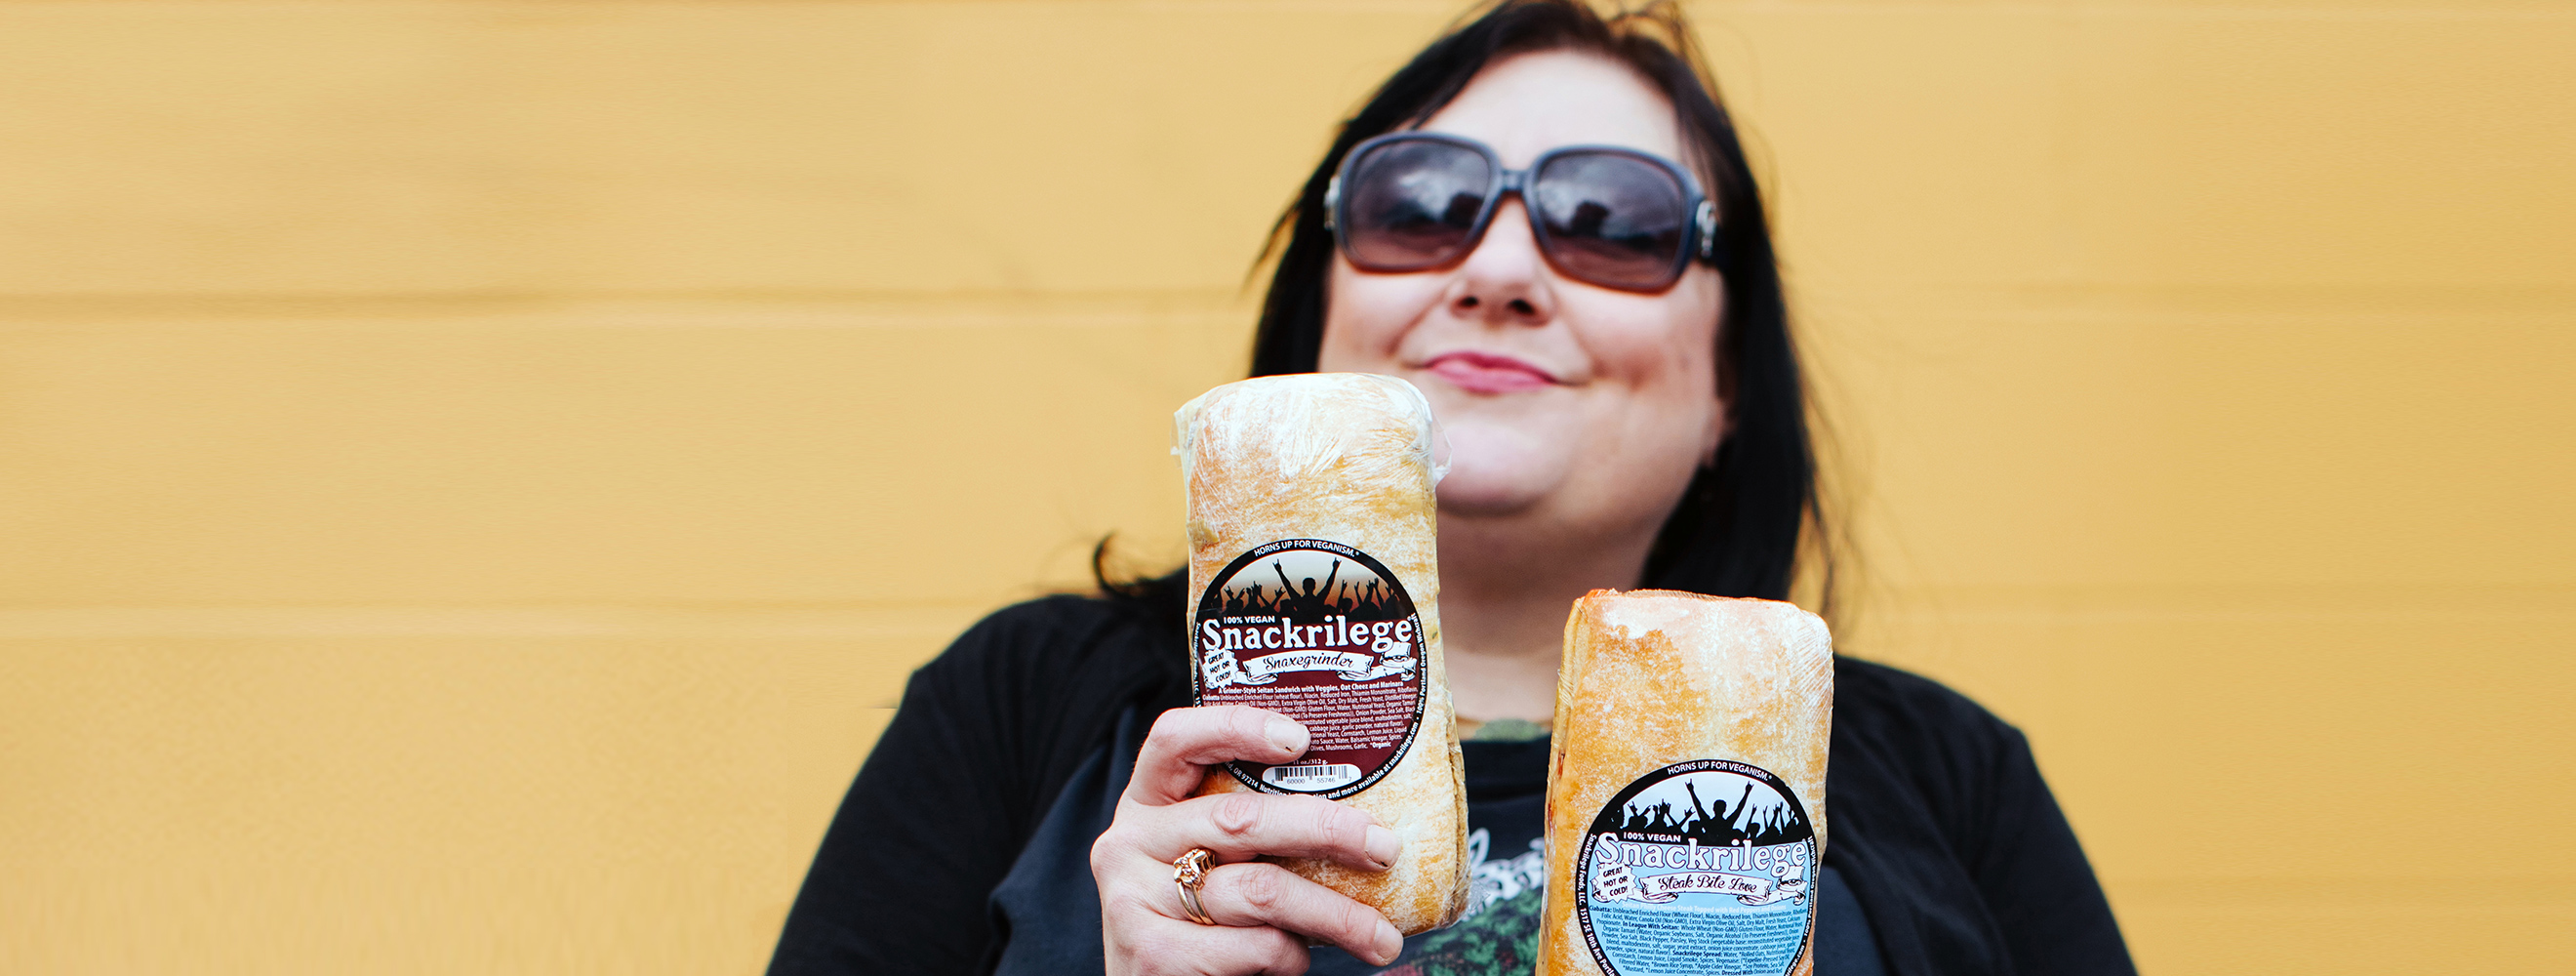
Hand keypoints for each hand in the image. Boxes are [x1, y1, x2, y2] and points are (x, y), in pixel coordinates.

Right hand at [1092, 705, 1404, 974]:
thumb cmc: (1196, 923)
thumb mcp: (1206, 863)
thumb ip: (1247, 834)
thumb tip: (1364, 817)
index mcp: (1145, 804)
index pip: (1175, 739)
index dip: (1236, 726)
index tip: (1301, 738)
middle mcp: (1128, 843)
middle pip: (1239, 818)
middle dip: (1326, 828)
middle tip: (1384, 848)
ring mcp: (1133, 900)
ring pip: (1261, 890)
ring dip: (1336, 915)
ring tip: (1381, 938)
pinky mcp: (1153, 955)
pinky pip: (1254, 946)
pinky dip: (1292, 956)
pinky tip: (1299, 960)